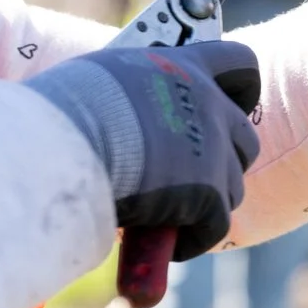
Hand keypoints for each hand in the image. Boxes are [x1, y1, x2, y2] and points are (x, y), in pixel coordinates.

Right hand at [26, 42, 261, 258]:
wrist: (65, 146)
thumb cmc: (62, 112)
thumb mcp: (103, 83)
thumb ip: (133, 94)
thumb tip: (125, 122)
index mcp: (182, 66)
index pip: (240, 63)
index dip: (238, 90)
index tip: (227, 105)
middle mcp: (208, 102)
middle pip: (244, 137)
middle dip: (224, 160)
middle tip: (189, 178)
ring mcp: (213, 148)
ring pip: (232, 187)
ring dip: (207, 203)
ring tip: (168, 214)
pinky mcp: (208, 192)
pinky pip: (214, 226)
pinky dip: (193, 239)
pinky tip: (164, 244)